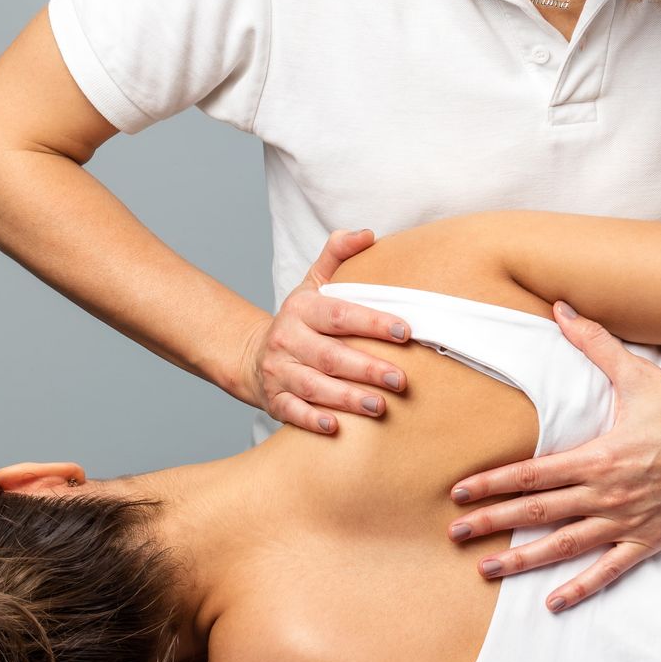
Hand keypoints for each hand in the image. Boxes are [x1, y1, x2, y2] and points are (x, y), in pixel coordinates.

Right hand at [236, 228, 412, 433]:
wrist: (254, 356)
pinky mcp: (274, 400)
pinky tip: (336, 427)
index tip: (406, 332)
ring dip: (348, 398)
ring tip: (381, 407)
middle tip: (401, 380)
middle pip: (330, 355)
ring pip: (314, 386)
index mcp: (302, 308)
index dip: (373, 322)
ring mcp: (278, 371)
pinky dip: (312, 420)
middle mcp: (287, 339)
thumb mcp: (314, 283)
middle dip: (366, 368)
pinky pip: (292, 412)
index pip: (340, 314)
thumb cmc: (301, 320)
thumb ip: (338, 256)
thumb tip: (366, 234)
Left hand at [445, 301, 660, 613]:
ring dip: (522, 559)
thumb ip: (594, 343)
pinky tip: (553, 603)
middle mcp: (608, 493)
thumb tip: (562, 307)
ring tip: (486, 569)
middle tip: (454, 534)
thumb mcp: (637, 373)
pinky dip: (580, 587)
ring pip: (564, 546)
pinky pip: (609, 570)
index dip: (492, 484)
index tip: (459, 493)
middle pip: (537, 512)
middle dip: (492, 523)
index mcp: (599, 455)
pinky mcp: (650, 539)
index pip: (532, 474)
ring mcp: (628, 521)